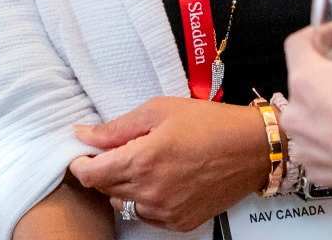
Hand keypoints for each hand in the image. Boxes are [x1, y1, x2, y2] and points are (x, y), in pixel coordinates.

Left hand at [70, 97, 267, 231]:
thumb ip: (118, 126)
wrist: (251, 148)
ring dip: (124, 186)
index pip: (91, 175)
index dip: (81, 164)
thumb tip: (83, 135)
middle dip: (104, 170)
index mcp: (142, 160)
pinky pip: (147, 214)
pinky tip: (163, 178)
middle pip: (105, 188)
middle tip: (120, 150)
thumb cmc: (208, 122)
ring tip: (146, 163)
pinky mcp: (178, 222)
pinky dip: (146, 199)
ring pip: (124, 203)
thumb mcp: (161, 110)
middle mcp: (149, 192)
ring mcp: (164, 212)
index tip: (83, 154)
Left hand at [282, 18, 331, 192]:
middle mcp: (296, 112)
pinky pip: (320, 147)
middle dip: (331, 72)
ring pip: (311, 115)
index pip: (298, 42)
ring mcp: (304, 146)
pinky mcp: (316, 172)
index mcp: (306, 79)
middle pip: (306, 79)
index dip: (323, 34)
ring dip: (330, 107)